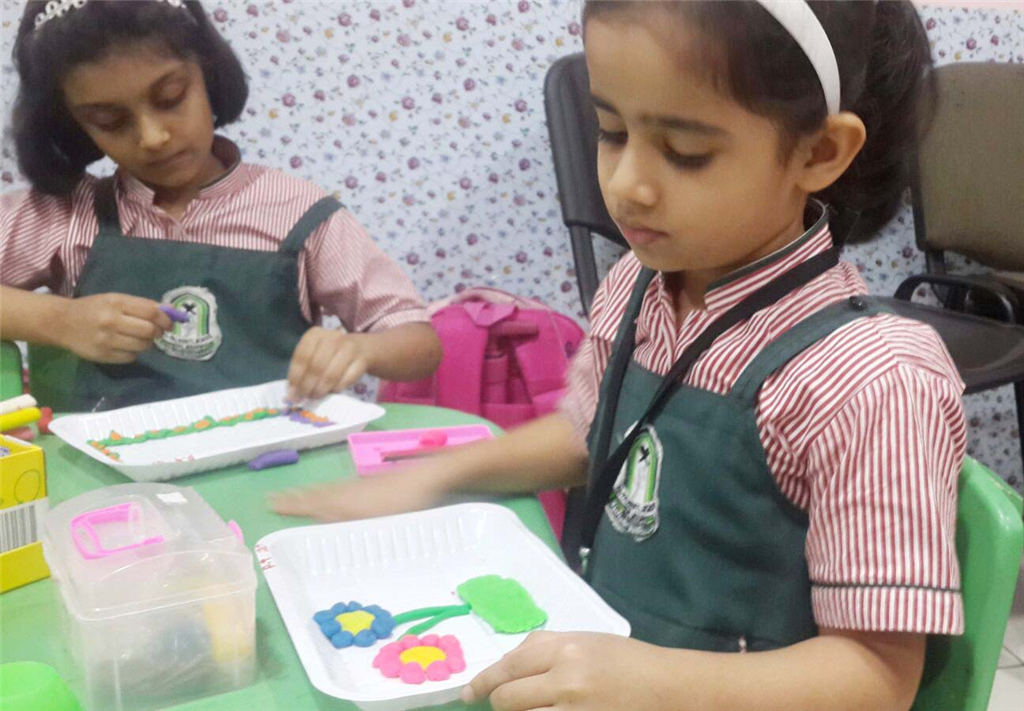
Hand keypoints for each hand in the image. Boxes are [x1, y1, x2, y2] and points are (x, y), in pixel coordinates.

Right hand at [59, 293, 170, 363]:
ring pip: (142, 345)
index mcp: (116, 303)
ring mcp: (107, 340)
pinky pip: (130, 357)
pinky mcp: (102, 355)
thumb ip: (140, 306)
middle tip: (155, 332)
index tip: (169, 323)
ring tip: (139, 338)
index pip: (151, 312)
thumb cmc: (93, 308)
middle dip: (157, 332)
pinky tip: (125, 346)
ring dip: (146, 343)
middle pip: (149, 330)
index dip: (165, 319)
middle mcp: (112, 321)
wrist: (61, 322)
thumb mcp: (114, 300)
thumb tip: (169, 313)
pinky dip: (133, 353)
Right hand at [270, 465, 445, 520]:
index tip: (270, 504)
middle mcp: (347, 494)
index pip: (313, 506)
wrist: (426, 477)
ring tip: (294, 494)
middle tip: (272, 498)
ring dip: (309, 493)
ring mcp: (358, 486)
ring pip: (327, 490)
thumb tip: (334, 549)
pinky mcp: (371, 483)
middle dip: (295, 499)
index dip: (292, 507)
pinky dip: (327, 489)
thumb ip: (356, 536)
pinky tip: (331, 492)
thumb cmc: (405, 505)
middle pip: (316, 496)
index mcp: (346, 505)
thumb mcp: (380, 526)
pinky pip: (340, 487)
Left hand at [287, 327, 373, 400]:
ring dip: (320, 390)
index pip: (301, 357)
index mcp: (315, 334)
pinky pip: (345, 380)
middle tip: (303, 398)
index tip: (291, 393)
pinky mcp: (361, 361)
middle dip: (307, 386)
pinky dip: (336, 389)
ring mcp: (348, 348)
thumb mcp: (314, 354)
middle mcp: (332, 338)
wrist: (361, 348)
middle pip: (315, 367)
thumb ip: (302, 370)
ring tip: (315, 396)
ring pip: (330, 375)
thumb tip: (291, 394)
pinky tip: (331, 391)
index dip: (295, 377)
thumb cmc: (331, 354)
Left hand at [463, 631, 666, 710]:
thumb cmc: (627, 660)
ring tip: (531, 709)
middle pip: (509, 698)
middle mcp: (567, 679)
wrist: (668, 688)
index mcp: (567, 649)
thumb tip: (506, 666)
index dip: (484, 682)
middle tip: (503, 705)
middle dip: (500, 704)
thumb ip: (545, 649)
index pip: (509, 666)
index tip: (470, 693)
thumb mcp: (585, 641)